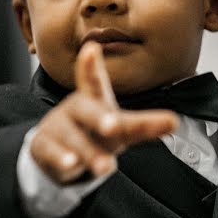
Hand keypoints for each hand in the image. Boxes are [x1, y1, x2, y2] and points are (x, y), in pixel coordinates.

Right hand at [30, 43, 178, 183]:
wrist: (58, 152)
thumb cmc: (94, 132)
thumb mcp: (118, 127)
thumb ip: (143, 125)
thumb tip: (174, 122)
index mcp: (95, 101)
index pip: (95, 83)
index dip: (92, 67)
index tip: (92, 50)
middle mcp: (76, 110)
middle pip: (88, 111)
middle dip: (100, 118)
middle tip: (114, 126)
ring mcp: (58, 127)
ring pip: (73, 138)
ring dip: (89, 152)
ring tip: (106, 167)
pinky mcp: (43, 146)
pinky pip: (51, 152)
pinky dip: (61, 159)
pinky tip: (71, 164)